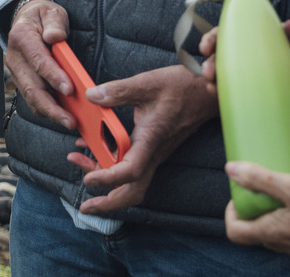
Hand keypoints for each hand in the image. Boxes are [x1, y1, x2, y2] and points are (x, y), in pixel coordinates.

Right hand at [3, 0, 76, 130]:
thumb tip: (55, 37)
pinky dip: (46, 110)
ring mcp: (15, 72)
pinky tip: (62, 116)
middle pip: (32, 87)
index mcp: (21, 37)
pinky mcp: (20, 81)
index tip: (70, 89)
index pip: (38, 60)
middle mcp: (14, 57)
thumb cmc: (42, 17)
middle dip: (51, 107)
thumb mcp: (51, 12)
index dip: (53, 76)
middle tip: (70, 120)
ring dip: (50, 113)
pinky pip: (32, 99)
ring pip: (30, 98)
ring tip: (69, 122)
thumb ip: (54, 24)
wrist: (24, 19)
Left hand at [71, 65, 215, 214]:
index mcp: (151, 139)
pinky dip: (112, 168)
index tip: (88, 179)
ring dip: (107, 186)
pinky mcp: (154, 148)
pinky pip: (133, 168)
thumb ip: (119, 91)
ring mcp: (155, 153)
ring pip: (132, 183)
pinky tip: (94, 150)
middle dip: (108, 203)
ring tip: (81, 171)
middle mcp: (153, 153)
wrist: (208, 92)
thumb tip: (92, 96)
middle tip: (85, 207)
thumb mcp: (148, 83)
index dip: (108, 179)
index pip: (130, 172)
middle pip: (133, 192)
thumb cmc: (183, 87)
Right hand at [201, 20, 289, 107]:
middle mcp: (257, 56)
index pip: (233, 33)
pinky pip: (245, 97)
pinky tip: (224, 103)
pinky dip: (232, 100)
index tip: (207, 46)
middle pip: (225, 57)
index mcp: (264, 37)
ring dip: (217, 82)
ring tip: (212, 89)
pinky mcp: (269, 95)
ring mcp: (261, 76)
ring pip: (231, 78)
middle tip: (208, 73)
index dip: (216, 37)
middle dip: (211, 64)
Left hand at [222, 162, 289, 267]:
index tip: (240, 197)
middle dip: (260, 208)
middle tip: (269, 190)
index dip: (232, 213)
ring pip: (284, 232)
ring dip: (285, 213)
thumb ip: (261, 178)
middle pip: (260, 230)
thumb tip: (232, 169)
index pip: (236, 232)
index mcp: (273, 233)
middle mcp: (286, 246)